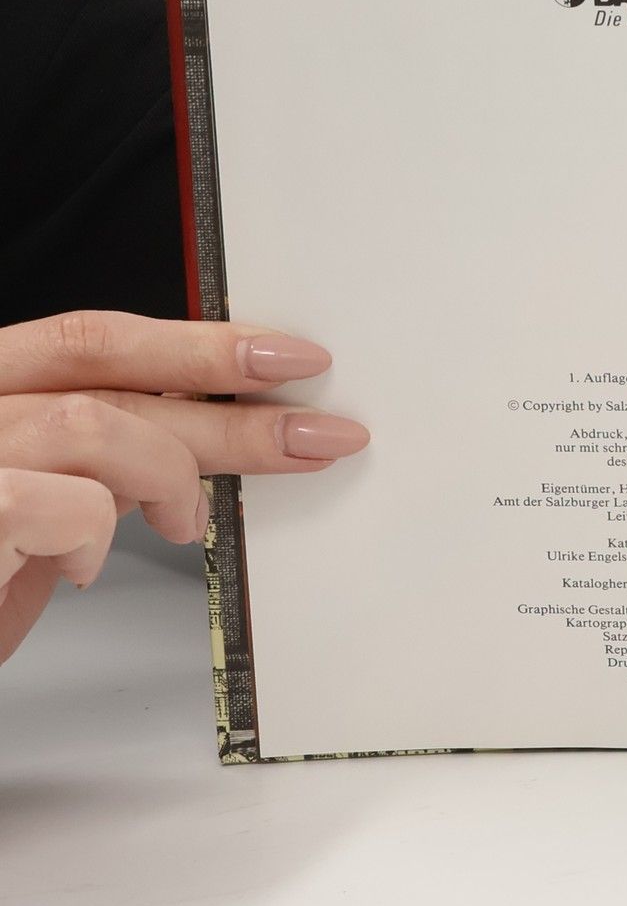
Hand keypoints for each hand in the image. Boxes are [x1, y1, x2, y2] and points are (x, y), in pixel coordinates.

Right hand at [0, 311, 366, 662]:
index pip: (89, 339)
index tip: (288, 357)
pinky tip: (82, 566)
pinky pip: (54, 505)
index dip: (195, 343)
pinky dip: (91, 534)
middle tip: (318, 432)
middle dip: (227, 400)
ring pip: (91, 426)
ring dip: (167, 474)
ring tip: (187, 522)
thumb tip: (196, 450)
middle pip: (105, 373)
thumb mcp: (25, 520)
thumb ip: (92, 470)